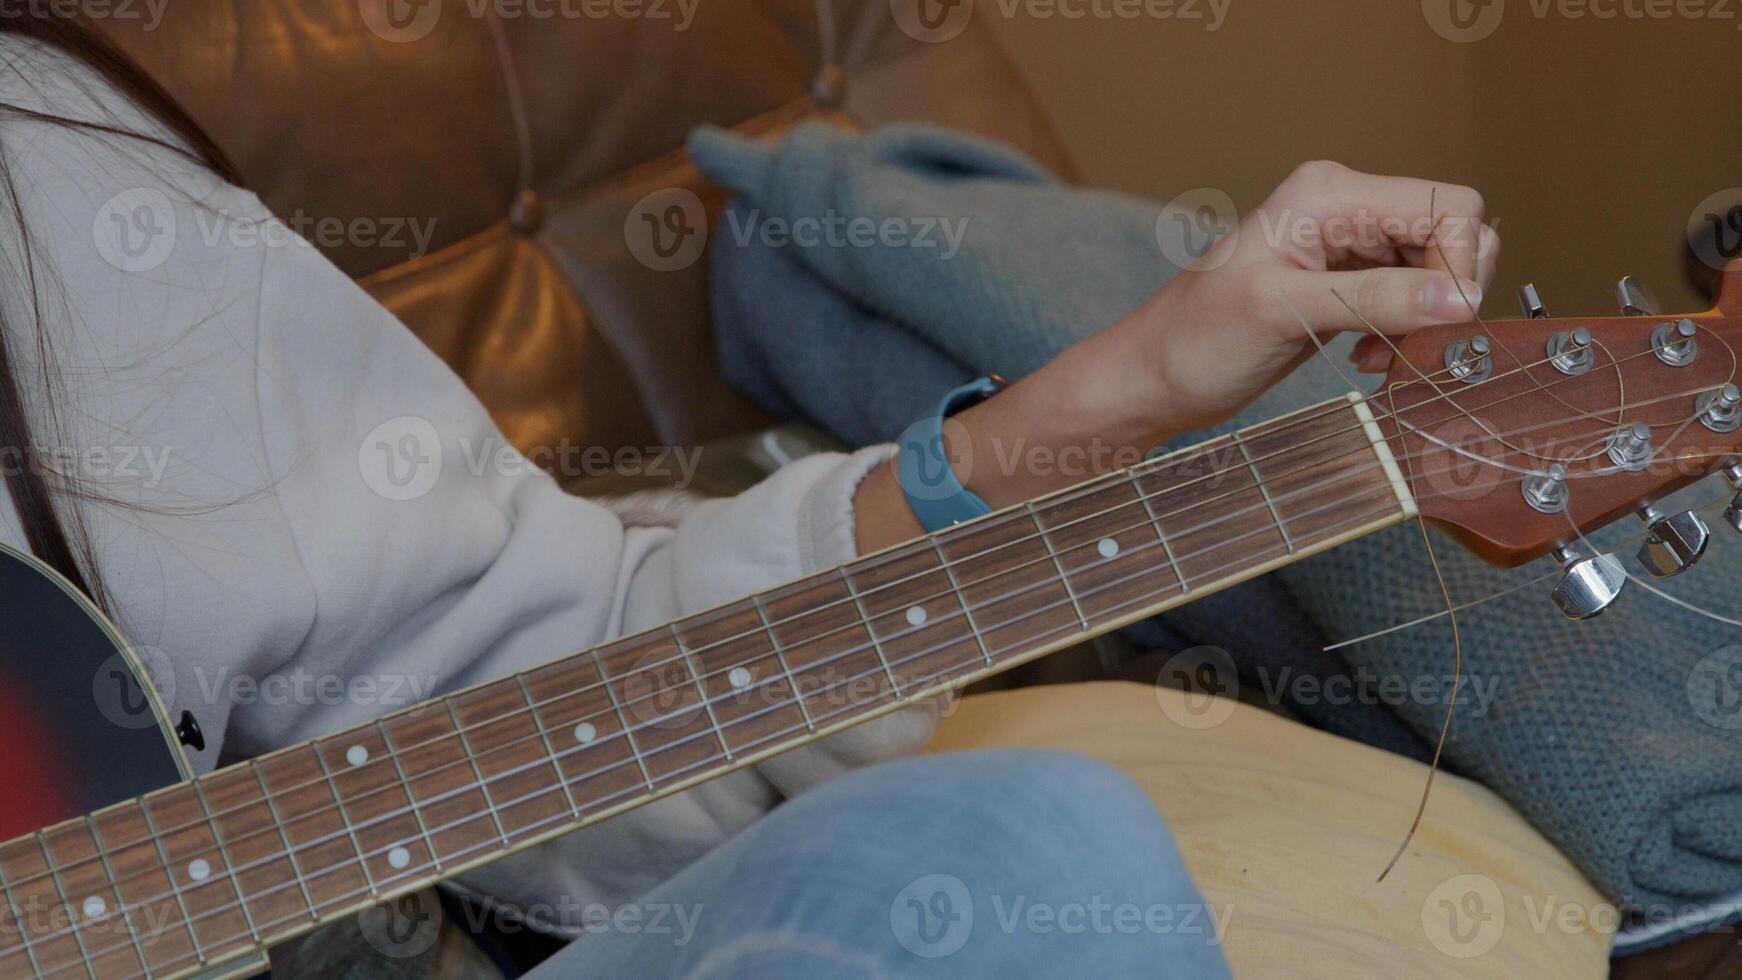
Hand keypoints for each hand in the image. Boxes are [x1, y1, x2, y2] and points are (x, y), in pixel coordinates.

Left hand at [855, 161, 1498, 551]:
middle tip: (1415, 344)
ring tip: (1385, 358)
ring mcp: (1347, 248)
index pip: (1446, 207)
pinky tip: (1371, 360)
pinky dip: (1407, 331)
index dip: (1460, 263)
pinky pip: (1411, 299)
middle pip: (1452, 234)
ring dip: (1429, 318)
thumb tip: (1460, 297)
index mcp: (1330, 193)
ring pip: (1438, 270)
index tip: (1443, 321)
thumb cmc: (1195, 342)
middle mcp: (1344, 208)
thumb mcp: (1284, 315)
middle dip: (1448, 292)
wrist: (1152, 381)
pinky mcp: (1345, 288)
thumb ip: (1374, 300)